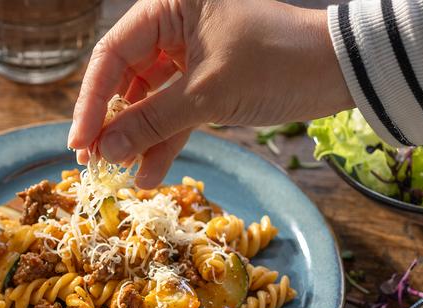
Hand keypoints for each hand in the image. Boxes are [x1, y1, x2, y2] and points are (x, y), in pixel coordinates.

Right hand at [68, 0, 352, 187]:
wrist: (342, 71)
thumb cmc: (276, 62)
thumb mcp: (208, 93)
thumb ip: (152, 122)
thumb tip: (105, 152)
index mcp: (170, 7)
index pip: (112, 54)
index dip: (92, 101)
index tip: (80, 142)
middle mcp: (174, 25)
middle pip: (126, 78)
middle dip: (113, 123)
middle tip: (94, 162)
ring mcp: (191, 55)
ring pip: (150, 99)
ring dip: (138, 138)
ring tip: (122, 175)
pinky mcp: (209, 80)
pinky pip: (176, 111)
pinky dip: (165, 140)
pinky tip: (150, 173)